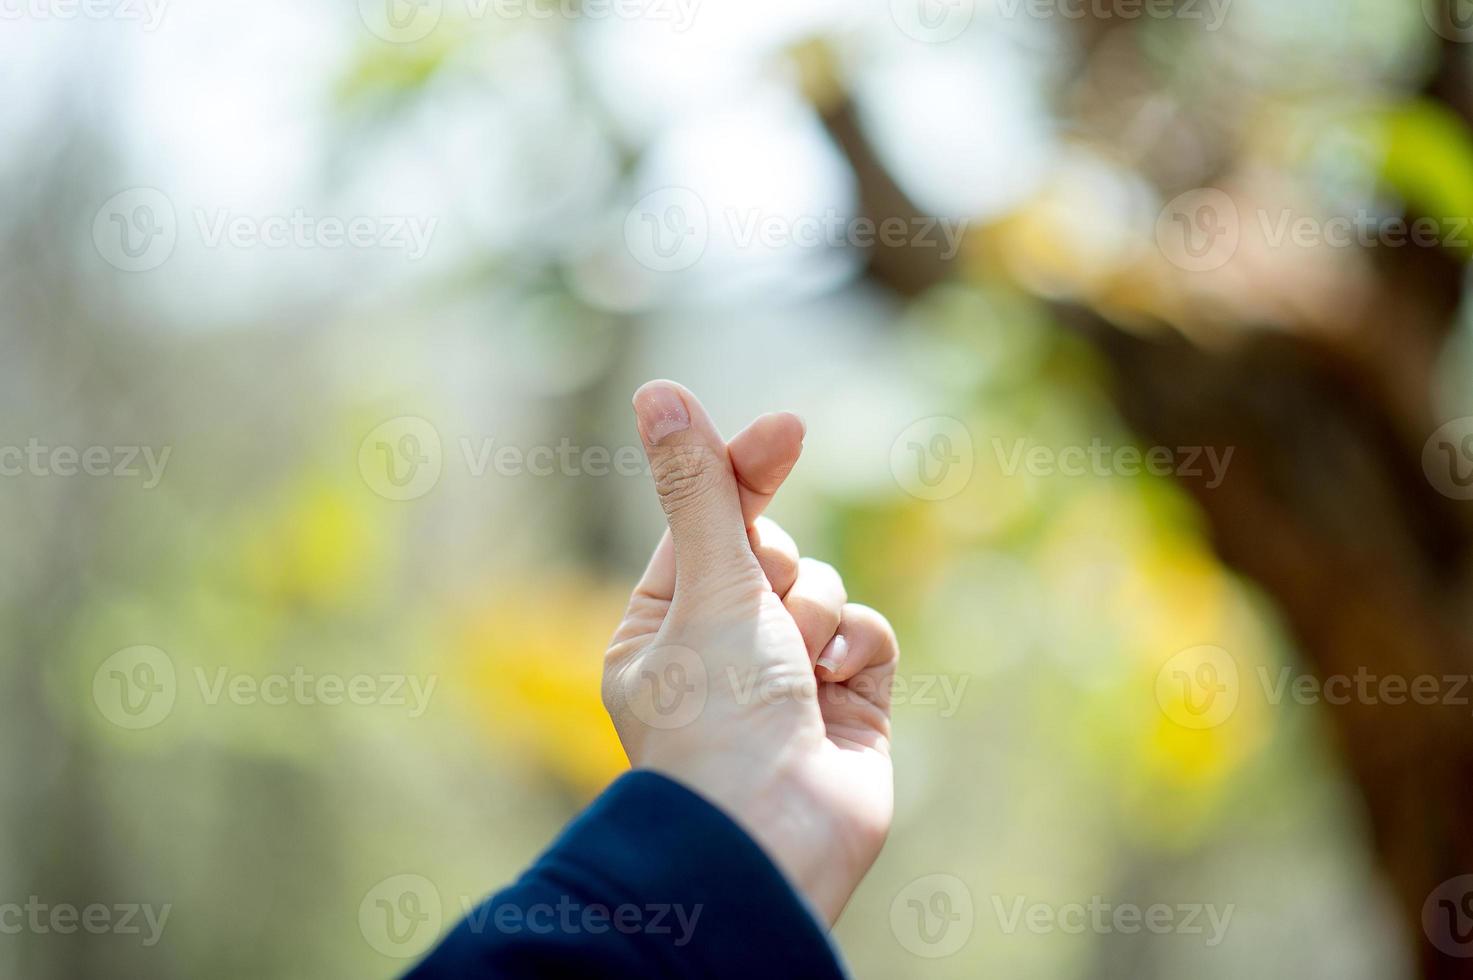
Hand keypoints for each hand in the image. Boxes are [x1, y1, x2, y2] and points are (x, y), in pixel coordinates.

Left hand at [602, 380, 897, 925]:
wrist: (778, 836)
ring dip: (814, 617)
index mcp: (662, 625)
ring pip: (824, 587)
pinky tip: (835, 690)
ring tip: (796, 673)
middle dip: (778, 571)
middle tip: (765, 605)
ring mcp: (787, 676)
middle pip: (773, 549)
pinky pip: (867, 632)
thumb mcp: (709, 585)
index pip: (705, 522)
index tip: (787, 429)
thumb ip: (699, 487)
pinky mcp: (848, 701)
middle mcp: (722, 648)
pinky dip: (856, 651)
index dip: (743, 471)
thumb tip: (657, 390)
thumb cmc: (721, 716)